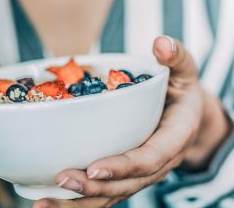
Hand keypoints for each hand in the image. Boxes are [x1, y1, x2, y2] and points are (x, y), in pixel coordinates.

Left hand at [34, 36, 231, 207]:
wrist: (190, 116)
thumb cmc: (183, 89)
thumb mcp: (185, 70)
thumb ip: (176, 56)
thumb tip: (161, 43)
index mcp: (175, 138)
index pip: (150, 158)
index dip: (123, 166)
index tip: (94, 168)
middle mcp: (158, 163)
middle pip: (126, 185)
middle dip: (93, 188)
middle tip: (61, 179)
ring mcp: (141, 175)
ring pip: (111, 196)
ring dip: (78, 205)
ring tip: (43, 206)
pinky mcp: (125, 178)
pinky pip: (103, 195)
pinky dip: (76, 203)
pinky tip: (47, 202)